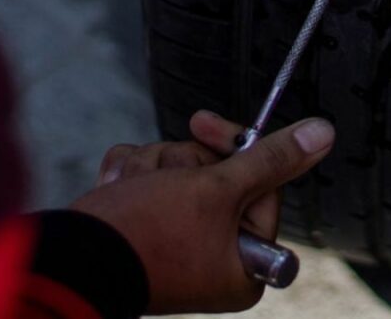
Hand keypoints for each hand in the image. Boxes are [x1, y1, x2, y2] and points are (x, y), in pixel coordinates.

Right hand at [70, 112, 334, 313]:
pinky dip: (131, 177)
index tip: (205, 126)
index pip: (261, 184)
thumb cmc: (146, 234)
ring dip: (152, 167)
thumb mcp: (216, 189)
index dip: (234, 152)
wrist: (68, 257)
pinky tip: (116, 190)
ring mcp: (179, 243)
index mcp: (245, 263)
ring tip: (132, 188)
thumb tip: (322, 134)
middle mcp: (215, 257)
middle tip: (164, 174)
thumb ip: (271, 159)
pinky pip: (150, 180)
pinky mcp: (145, 228)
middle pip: (221, 175)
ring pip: (182, 171)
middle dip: (183, 163)